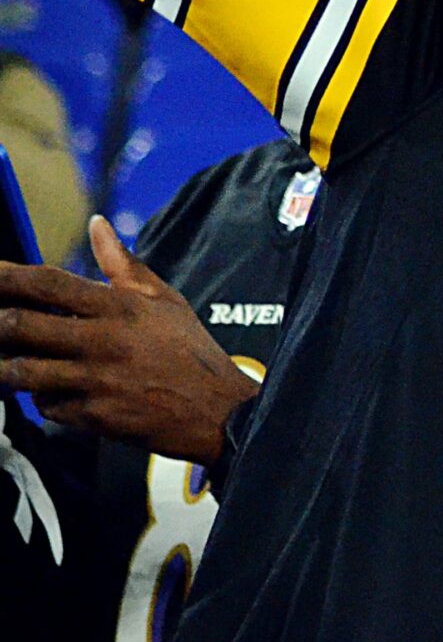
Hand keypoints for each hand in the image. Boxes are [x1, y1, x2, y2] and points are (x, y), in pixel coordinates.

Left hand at [0, 217, 258, 464]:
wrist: (221, 412)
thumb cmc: (190, 353)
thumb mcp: (165, 301)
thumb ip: (123, 264)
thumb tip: (97, 224)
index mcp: (119, 307)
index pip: (47, 283)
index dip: (6, 276)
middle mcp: (104, 341)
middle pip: (20, 325)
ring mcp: (97, 381)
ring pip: (21, 371)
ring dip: (6, 367)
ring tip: (7, 362)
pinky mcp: (96, 417)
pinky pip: (46, 406)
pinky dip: (42, 399)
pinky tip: (51, 392)